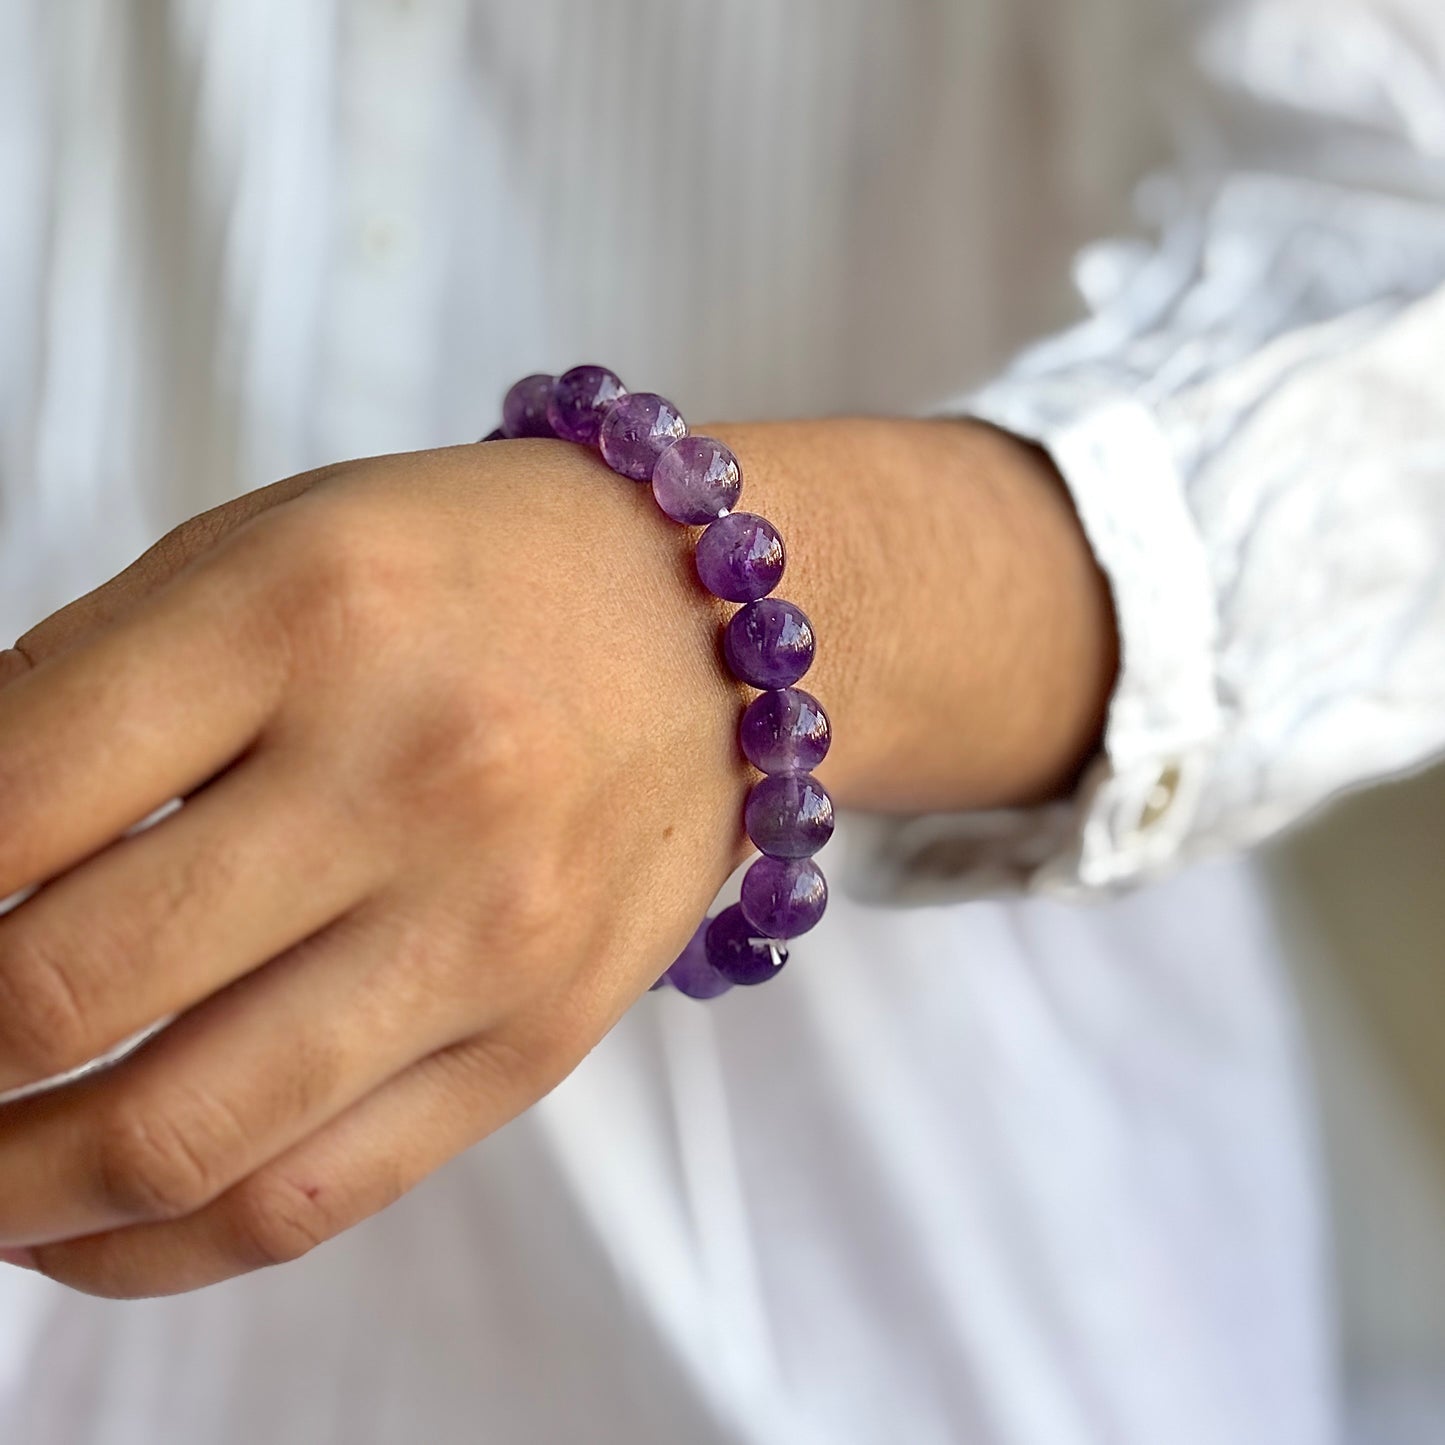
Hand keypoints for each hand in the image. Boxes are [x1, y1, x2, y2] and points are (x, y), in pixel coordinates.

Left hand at [0, 440, 750, 1295]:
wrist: (706, 631)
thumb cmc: (466, 576)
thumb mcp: (263, 557)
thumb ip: (81, 698)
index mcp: (310, 611)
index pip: (2, 807)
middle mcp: (411, 775)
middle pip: (60, 992)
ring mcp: (487, 928)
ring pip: (173, 1144)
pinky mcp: (537, 1041)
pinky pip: (305, 1201)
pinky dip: (146, 1246)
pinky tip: (77, 1221)